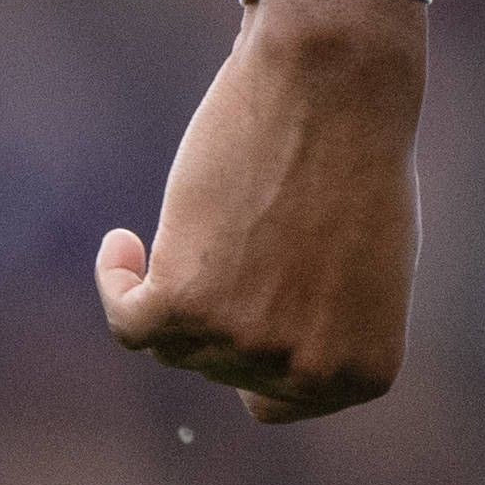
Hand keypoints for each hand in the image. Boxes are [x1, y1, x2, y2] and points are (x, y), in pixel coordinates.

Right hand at [97, 0, 426, 422]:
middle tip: (256, 226)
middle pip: (219, 367)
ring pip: (174, 340)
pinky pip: (129, 323)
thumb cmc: (358, 161)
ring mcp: (245, 343)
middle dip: (226, 302)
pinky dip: (118, 283)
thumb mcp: (366, 273)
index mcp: (361, 372)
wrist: (333, 86)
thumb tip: (258, 372)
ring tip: (216, 212)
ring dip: (180, 281)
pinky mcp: (185, 300)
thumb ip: (321, 332)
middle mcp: (305, 370)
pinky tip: (126, 242)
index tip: (265, 284)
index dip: (258, 341)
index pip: (271, 399)